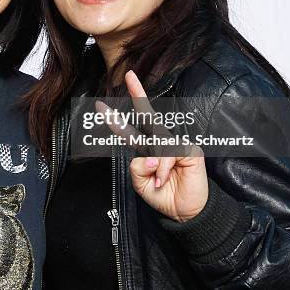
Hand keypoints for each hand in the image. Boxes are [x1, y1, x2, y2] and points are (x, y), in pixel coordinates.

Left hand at [97, 71, 207, 222]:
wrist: (184, 212)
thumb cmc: (163, 195)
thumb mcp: (140, 184)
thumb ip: (137, 168)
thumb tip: (148, 156)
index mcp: (146, 150)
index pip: (129, 131)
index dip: (116, 120)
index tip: (101, 106)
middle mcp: (159, 143)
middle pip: (147, 116)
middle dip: (138, 94)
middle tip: (130, 77)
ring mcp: (174, 144)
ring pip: (155, 146)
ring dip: (154, 167)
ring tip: (158, 181)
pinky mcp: (188, 149)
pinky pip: (168, 154)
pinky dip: (164, 170)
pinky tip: (166, 178)